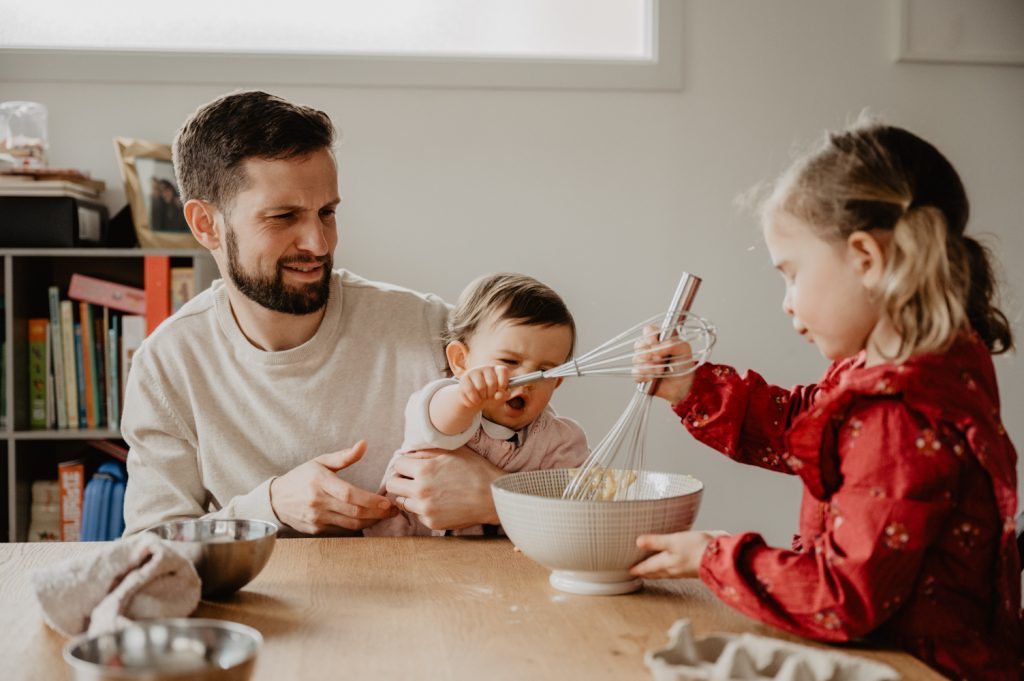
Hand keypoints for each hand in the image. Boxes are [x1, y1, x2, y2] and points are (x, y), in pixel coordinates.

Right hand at [269, 440, 396, 533]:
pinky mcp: (316, 530)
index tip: (387, 502)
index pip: (349, 494)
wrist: (275, 500)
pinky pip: (342, 531)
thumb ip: (344, 456)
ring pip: (350, 525)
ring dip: (371, 522)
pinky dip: (358, 527)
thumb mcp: (320, 462)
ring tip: (385, 516)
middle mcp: (318, 502)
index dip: (370, 500)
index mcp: (320, 481)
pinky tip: (369, 521)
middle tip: (394, 510)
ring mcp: (316, 518)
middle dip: (377, 513)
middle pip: (353, 512)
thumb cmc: (301, 478)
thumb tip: (364, 444)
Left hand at [385, 446, 502, 529]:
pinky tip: (439, 502)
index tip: (414, 466)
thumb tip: (408, 452)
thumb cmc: (476, 470)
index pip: (397, 465)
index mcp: (424, 470)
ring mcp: (425, 509)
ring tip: (428, 491)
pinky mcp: (431, 523)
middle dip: (401, 480)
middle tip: (414, 479)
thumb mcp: (452, 452)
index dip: (406, 464)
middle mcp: (421, 491)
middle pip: (393, 485)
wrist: (493, 497)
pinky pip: (417, 514)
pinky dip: (423, 508)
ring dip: (410, 495)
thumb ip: (426, 451)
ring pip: (402, 501)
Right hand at [457, 365, 509, 410]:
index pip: (503, 370)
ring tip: (481, 399)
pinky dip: (473, 400)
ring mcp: (474, 372)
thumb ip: (504, 395)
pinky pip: (470, 391)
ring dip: (481, 398)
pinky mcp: (464, 378)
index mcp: (497, 370)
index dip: (503, 383)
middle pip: (492, 383)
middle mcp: (486, 368)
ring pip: (480, 387)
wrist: (474, 400)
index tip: (500, 390)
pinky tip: (474, 401)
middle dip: (491, 394)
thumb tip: (498, 395)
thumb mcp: (500, 397)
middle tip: (488, 396)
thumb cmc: (490, 396)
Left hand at [629, 530, 727, 578]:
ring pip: (665, 572)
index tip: (628, 571)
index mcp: (666, 563)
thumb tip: (637, 542)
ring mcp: (683, 570)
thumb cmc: (697, 548)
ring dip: (656, 571)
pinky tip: (672, 564)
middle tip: (636, 572)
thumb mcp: (673, 541)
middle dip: (645, 572)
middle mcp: (673, 569)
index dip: (637, 568)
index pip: (647, 567)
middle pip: (655, 572)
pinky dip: (669, 568)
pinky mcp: (692, 568)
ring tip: (651, 570)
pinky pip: (675, 570)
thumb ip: (655, 542)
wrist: (720, 557)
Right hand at [633, 323, 695, 405]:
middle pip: (639, 344)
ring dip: (649, 366)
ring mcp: (643, 362)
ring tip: (660, 371)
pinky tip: (653, 378)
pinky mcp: (640, 375)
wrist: (683, 386)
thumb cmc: (684, 366)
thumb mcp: (684, 350)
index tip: (655, 343)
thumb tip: (656, 348)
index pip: (649, 330)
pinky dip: (644, 375)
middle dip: (649, 354)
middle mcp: (649, 349)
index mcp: (659, 339)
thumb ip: (673, 344)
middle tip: (660, 359)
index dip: (650, 336)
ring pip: (636, 359)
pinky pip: (635, 373)